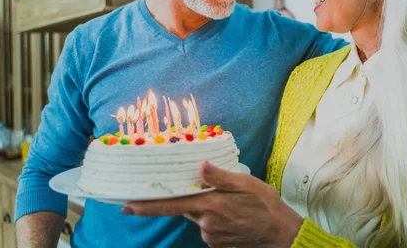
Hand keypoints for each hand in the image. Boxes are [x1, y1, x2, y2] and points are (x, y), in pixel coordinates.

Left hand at [123, 161, 303, 247]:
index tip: (126, 205)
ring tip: (233, 204)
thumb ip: (220, 176)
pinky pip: (208, 227)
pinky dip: (215, 218)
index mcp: (210, 205)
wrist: (280, 234)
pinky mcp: (216, 244)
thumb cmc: (265, 205)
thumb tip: (200, 166)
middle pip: (186, 207)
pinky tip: (233, 215)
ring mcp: (210, 236)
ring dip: (207, 208)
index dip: (146, 205)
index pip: (170, 204)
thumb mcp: (246, 183)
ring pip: (199, 217)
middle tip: (208, 192)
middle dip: (189, 199)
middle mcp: (206, 223)